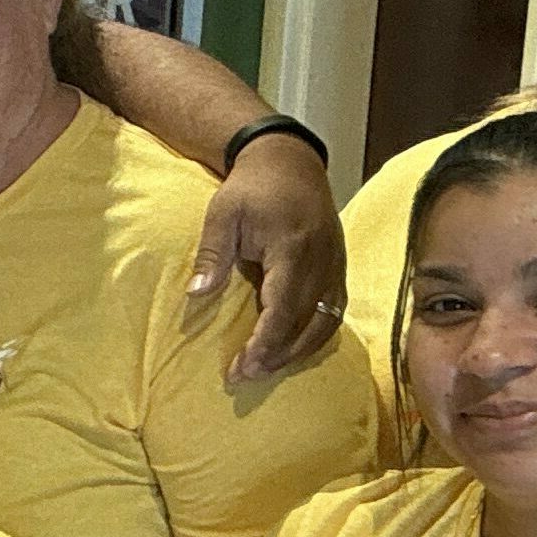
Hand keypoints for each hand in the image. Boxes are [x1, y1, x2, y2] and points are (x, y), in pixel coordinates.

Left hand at [188, 139, 346, 381]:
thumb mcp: (222, 215)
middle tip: (246, 376)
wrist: (289, 160)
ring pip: (326, 323)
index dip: (264, 344)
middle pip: (307, 324)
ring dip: (298, 351)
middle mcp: (322, 262)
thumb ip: (211, 256)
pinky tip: (293, 348)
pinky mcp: (340, 267)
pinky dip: (316, 335)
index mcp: (293, 250)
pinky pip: (335, 311)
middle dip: (277, 356)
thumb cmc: (250, 188)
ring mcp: (336, 265)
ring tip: (267, 368)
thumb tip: (196, 295)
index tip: (241, 367)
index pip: (282, 309)